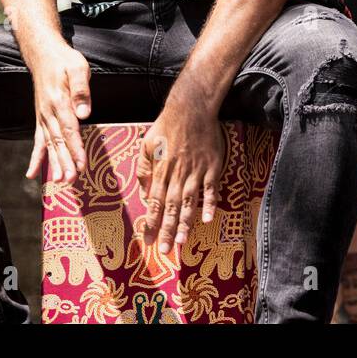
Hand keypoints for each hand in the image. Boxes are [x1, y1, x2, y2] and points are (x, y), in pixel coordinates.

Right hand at [25, 43, 91, 183]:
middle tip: (71, 181)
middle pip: (59, 141)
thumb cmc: (65, 60)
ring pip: (49, 144)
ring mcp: (43, 117)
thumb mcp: (78, 68)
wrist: (44, 55)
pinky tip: (32, 174)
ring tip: (60, 181)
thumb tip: (84, 113)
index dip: (76, 148)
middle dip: (65, 162)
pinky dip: (36, 157)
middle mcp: (48, 112)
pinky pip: (38, 141)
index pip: (70, 129)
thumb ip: (81, 90)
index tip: (81, 164)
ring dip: (55, 164)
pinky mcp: (41, 119)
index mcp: (59, 101)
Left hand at [136, 99, 225, 253]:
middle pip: (171, 207)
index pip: (155, 202)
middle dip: (167, 230)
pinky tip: (207, 218)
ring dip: (185, 222)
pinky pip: (211, 188)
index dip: (152, 222)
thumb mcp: (146, 144)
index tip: (149, 240)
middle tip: (165, 250)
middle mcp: (178, 173)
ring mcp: (196, 170)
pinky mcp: (212, 166)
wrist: (192, 108)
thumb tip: (145, 192)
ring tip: (182, 241)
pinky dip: (209, 203)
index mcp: (161, 169)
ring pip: (189, 201)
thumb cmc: (167, 125)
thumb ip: (144, 169)